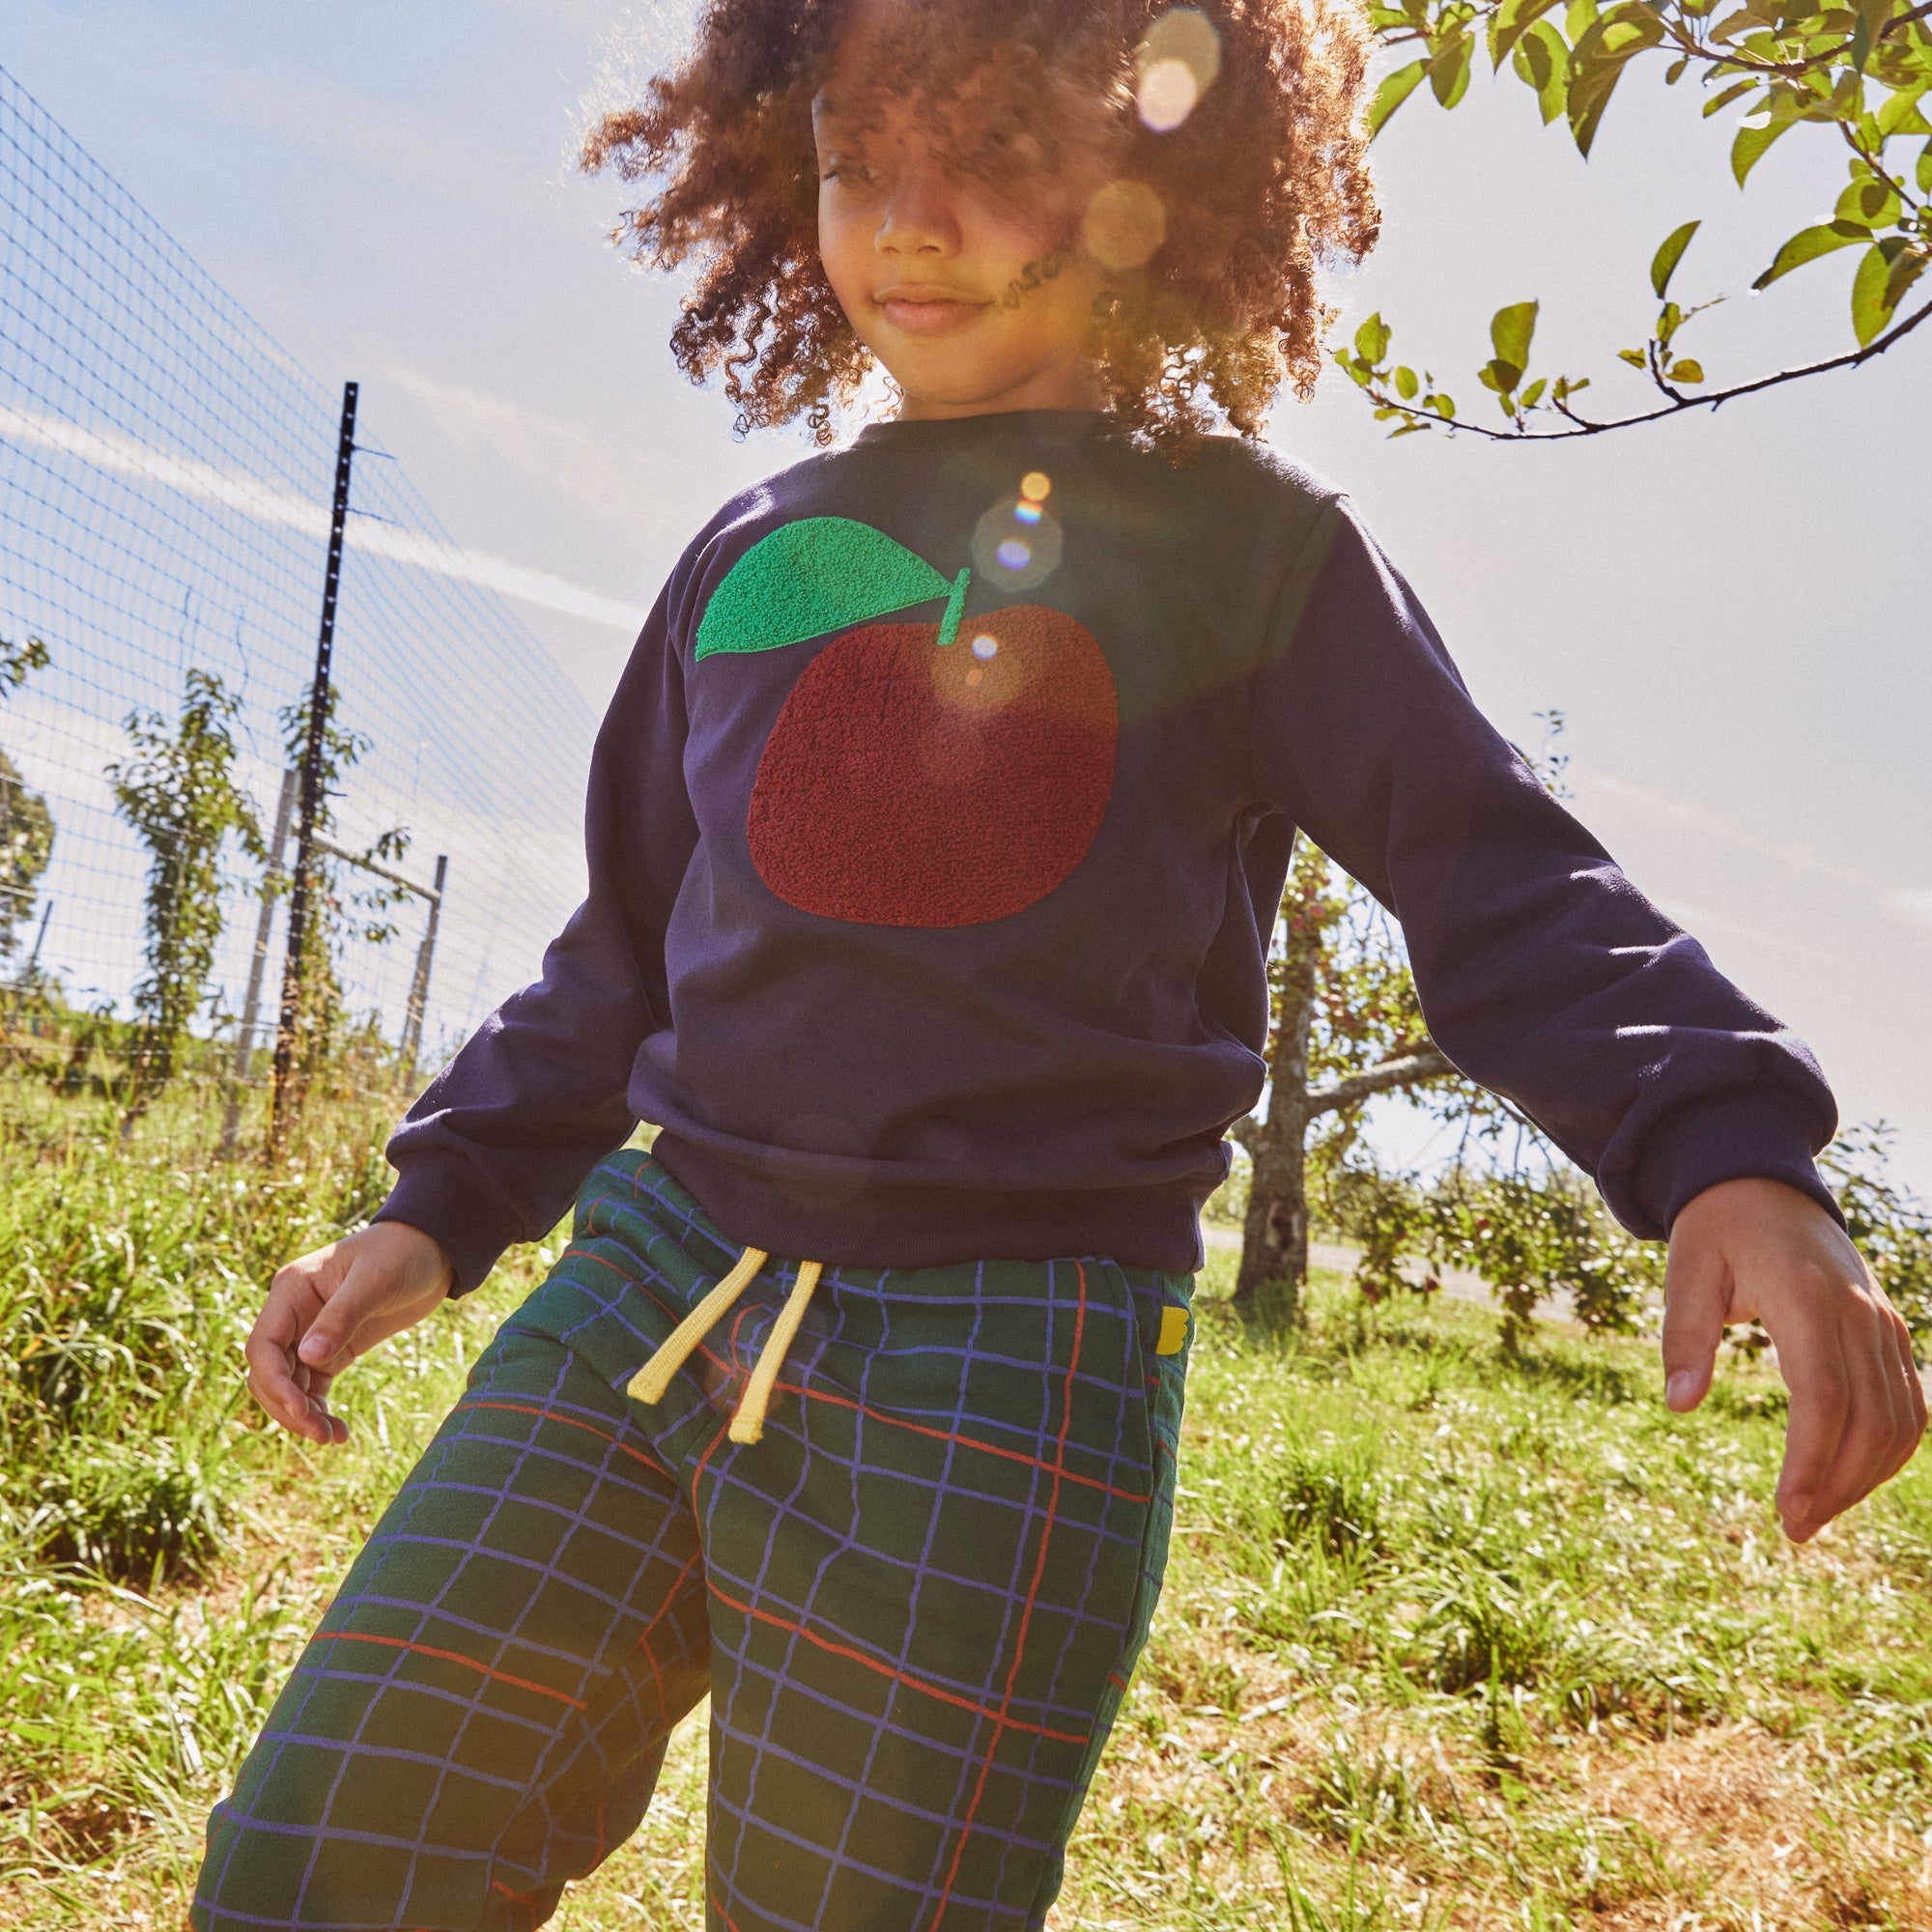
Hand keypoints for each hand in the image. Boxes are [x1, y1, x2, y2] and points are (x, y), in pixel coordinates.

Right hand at [246, 1221, 453, 1445]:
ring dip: (303, 1415)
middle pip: (269, 1372)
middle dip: (288, 1407)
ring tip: (333, 1438)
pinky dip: (319, 1410)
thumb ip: (342, 1316)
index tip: (301, 1410)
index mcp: (291, 1290)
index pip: (263, 1345)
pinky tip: (339, 1432)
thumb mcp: (375, 1281)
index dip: (275, 1382)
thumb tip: (307, 1359)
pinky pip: (312, 1387)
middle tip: (321, 1435)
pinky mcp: (332, 1348)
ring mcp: (309, 1333)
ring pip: (289, 1386)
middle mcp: (292, 1313)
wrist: (433, 1250)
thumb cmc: (403, 1254)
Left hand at [1662, 1176, 1924, 1541]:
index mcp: (1808, 1296)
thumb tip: (1678, 1404)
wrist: (1764, 1182)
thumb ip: (1684, 1335)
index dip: (1812, 1461)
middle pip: (1870, 1419)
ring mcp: (1883, 1321)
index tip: (1787, 1511)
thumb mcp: (1685, 1269)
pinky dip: (1888, 1448)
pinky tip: (1849, 1478)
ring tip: (1816, 1515)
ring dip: (1866, 1476)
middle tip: (1794, 1530)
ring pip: (1901, 1418)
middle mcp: (1859, 1312)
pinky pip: (1908, 1401)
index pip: (1826, 1396)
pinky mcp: (1889, 1330)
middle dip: (1838, 1484)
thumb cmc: (1716, 1227)